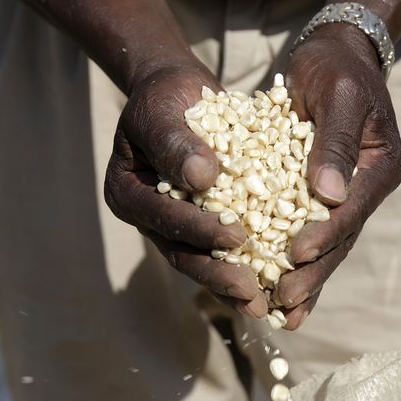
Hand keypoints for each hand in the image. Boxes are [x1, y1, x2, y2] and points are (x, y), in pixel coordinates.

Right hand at [104, 63, 267, 317]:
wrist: (178, 95)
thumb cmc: (164, 97)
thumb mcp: (162, 110)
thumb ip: (175, 143)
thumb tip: (201, 178)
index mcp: (129, 194)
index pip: (165, 218)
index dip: (199, 229)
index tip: (235, 234)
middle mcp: (149, 218)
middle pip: (182, 253)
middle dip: (217, 274)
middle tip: (251, 292)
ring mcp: (174, 227)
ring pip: (202, 261)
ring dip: (232, 285)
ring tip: (263, 305)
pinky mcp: (199, 227)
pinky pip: (221, 253)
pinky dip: (245, 269)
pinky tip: (271, 288)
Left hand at [273, 24, 400, 328]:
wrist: (334, 58)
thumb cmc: (336, 70)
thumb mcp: (339, 95)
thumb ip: (337, 141)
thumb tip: (330, 193)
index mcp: (379, 168)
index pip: (351, 209)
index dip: (326, 234)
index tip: (296, 255)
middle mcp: (366, 189)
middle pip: (340, 239)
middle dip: (311, 273)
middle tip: (282, 302)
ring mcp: (348, 197)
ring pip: (327, 247)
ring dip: (306, 282)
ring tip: (282, 315)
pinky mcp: (324, 199)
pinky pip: (312, 236)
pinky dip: (299, 266)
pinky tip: (283, 296)